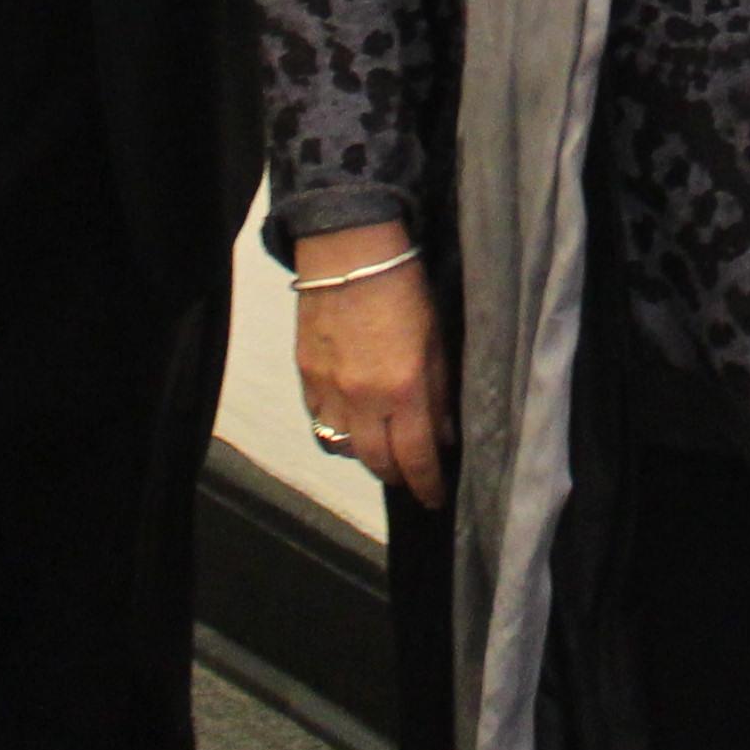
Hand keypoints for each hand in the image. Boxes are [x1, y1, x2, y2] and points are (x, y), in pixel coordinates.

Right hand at [290, 226, 452, 505]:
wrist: (350, 252)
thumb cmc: (405, 289)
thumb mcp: (438, 340)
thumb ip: (439, 393)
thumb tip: (444, 436)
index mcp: (404, 388)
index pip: (415, 457)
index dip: (427, 484)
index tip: (435, 497)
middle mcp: (363, 398)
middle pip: (377, 463)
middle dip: (397, 475)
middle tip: (411, 475)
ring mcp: (329, 389)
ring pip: (344, 448)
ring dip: (366, 456)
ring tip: (382, 449)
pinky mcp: (306, 375)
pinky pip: (319, 422)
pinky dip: (337, 431)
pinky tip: (352, 422)